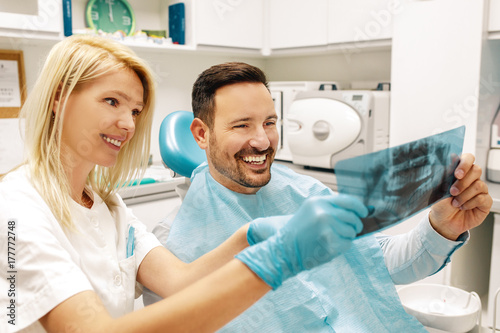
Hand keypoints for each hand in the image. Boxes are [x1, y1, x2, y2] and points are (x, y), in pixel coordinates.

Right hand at [236, 194, 366, 288]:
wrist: (283, 249)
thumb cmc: (299, 231)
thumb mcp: (311, 211)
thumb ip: (331, 208)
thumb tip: (359, 211)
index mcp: (318, 201)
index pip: (348, 200)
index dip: (359, 207)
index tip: (364, 212)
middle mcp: (323, 212)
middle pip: (353, 217)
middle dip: (354, 225)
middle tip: (348, 230)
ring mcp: (327, 228)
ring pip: (352, 232)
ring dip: (346, 237)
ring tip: (331, 238)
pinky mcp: (329, 243)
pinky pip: (347, 244)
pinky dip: (342, 247)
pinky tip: (329, 246)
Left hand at [429, 153, 491, 239]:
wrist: (443, 222)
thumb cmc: (440, 204)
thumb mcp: (438, 190)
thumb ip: (444, 176)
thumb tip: (450, 162)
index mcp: (459, 172)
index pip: (468, 158)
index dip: (465, 164)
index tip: (457, 174)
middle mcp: (471, 179)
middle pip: (476, 170)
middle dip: (463, 182)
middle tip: (452, 191)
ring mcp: (479, 190)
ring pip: (479, 185)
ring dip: (464, 195)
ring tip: (455, 203)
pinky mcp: (485, 202)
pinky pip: (483, 198)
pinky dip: (470, 203)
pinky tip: (463, 207)